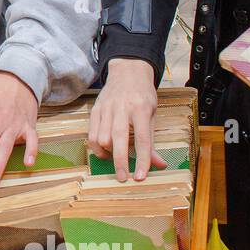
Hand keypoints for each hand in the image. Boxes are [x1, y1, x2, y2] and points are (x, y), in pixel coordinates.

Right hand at [89, 57, 166, 180]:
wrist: (127, 71)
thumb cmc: (142, 95)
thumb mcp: (152, 115)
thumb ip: (151, 141)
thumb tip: (159, 165)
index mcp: (141, 109)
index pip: (142, 139)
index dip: (142, 159)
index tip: (140, 176)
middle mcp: (122, 108)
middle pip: (119, 140)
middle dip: (120, 163)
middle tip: (123, 178)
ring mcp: (106, 108)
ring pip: (102, 138)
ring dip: (108, 154)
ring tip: (116, 158)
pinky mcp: (95, 110)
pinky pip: (91, 134)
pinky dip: (97, 147)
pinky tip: (105, 151)